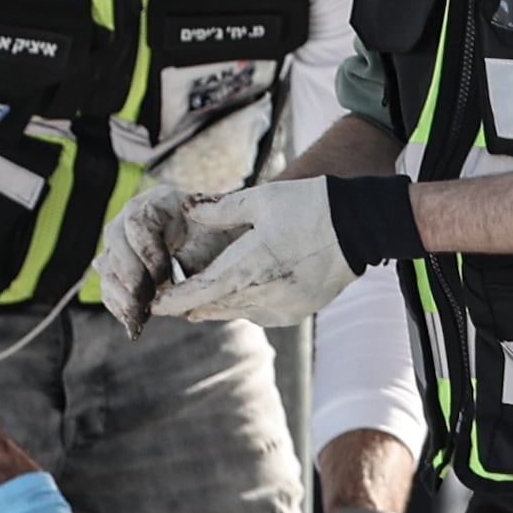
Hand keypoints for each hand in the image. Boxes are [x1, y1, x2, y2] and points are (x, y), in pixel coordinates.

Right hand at [94, 179, 208, 334]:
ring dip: (121, 295)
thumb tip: (171, 282)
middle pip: (115, 244)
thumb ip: (195, 256)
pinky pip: (108, 288)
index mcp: (156, 203)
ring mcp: (120, 245)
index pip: (137, 221)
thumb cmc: (220, 239)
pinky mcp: (117, 271)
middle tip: (146, 302)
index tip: (164, 275)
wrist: (219, 249)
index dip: (146, 250)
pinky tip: (134, 323)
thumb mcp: (215, 243)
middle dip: (130, 276)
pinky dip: (119, 307)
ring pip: (106, 267)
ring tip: (140, 317)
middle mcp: (130, 220)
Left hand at [155, 177, 364, 327]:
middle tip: (164, 299)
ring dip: (214, 304)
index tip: (151, 305)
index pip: (198, 293)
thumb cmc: (309, 206)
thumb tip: (187, 212)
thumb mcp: (261, 199)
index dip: (171, 301)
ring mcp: (282, 307)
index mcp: (249, 267)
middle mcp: (263, 294)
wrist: (361, 226)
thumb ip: (219, 210)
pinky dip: (242, 304)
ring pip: (234, 311)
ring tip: (192, 300)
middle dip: (188, 303)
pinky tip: (237, 292)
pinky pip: (258, 313)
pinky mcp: (296, 311)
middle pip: (212, 307)